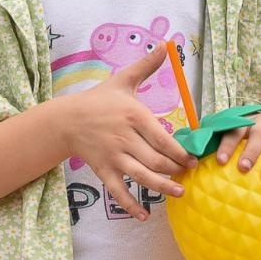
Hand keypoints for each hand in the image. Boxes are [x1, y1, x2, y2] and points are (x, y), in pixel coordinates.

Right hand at [60, 44, 196, 219]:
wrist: (66, 118)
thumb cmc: (100, 99)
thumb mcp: (123, 80)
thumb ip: (147, 65)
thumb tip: (167, 44)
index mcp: (133, 116)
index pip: (162, 138)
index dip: (180, 152)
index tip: (194, 159)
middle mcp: (124, 138)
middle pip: (155, 159)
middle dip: (175, 170)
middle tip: (190, 175)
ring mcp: (112, 156)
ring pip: (141, 175)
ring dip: (161, 187)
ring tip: (179, 194)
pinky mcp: (103, 170)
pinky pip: (117, 191)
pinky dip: (130, 204)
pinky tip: (143, 215)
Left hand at [215, 113, 260, 190]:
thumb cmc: (239, 136)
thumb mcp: (226, 133)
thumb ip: (211, 142)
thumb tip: (188, 156)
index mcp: (245, 121)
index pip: (235, 130)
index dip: (227, 145)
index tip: (220, 161)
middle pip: (259, 135)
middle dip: (251, 151)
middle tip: (243, 168)